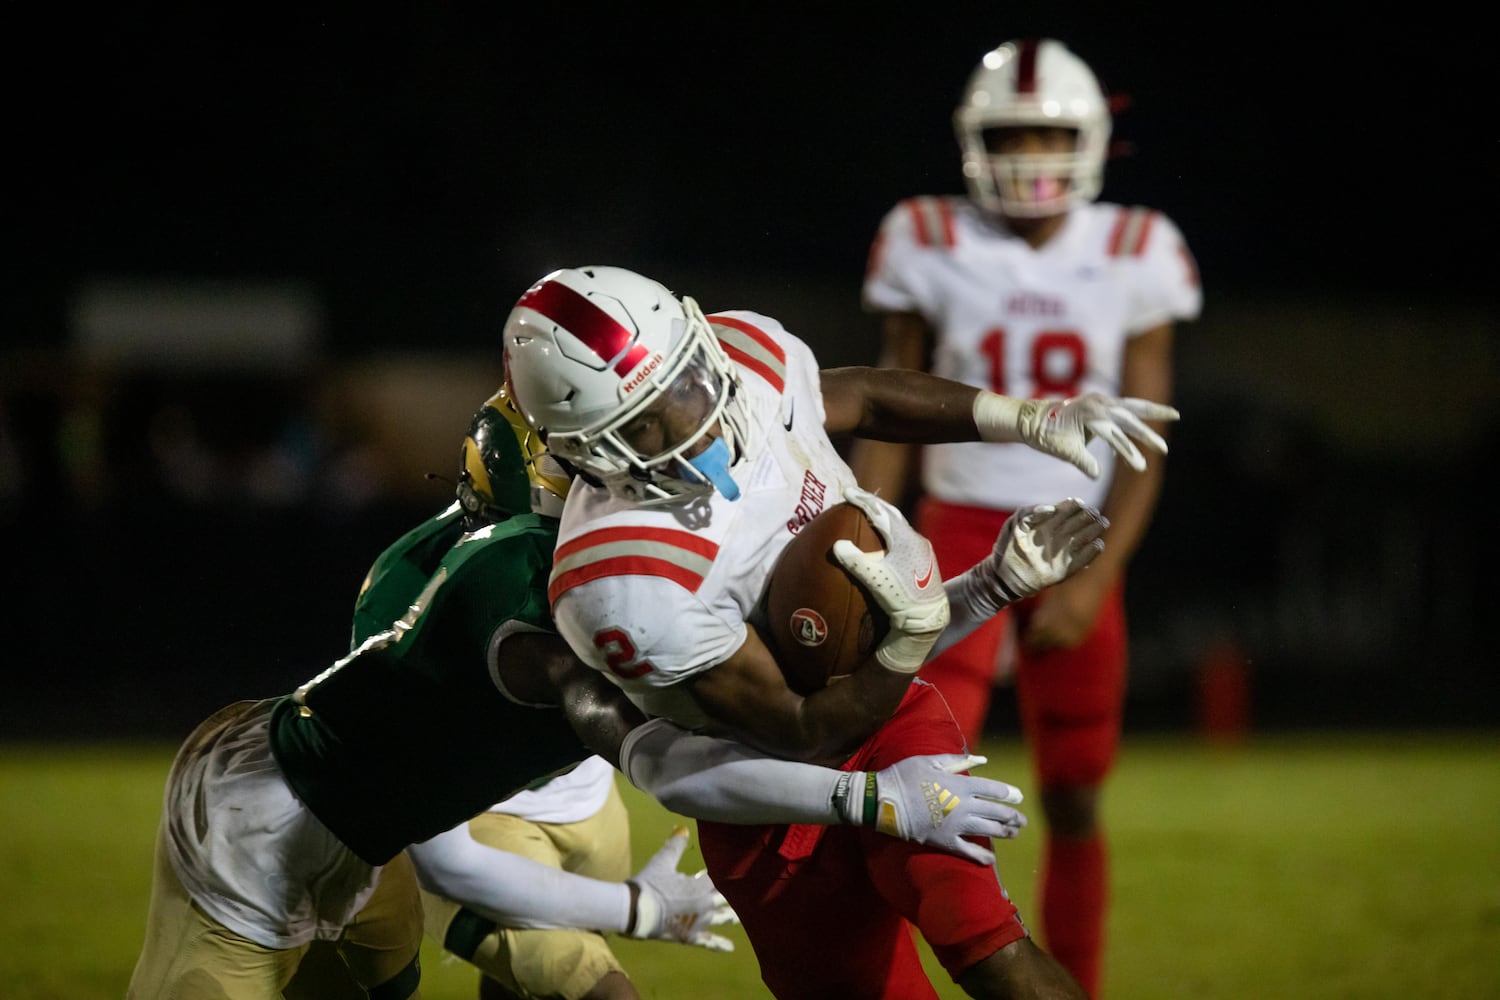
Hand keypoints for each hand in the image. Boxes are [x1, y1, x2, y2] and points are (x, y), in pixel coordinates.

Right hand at [627, 827, 738, 950]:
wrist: (636, 910)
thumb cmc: (650, 883)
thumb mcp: (663, 861)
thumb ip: (676, 846)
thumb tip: (684, 829)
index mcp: (701, 886)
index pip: (717, 877)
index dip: (721, 872)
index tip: (731, 867)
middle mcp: (705, 905)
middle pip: (724, 898)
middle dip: (733, 895)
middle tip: (747, 892)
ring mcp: (699, 922)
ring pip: (720, 918)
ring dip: (730, 916)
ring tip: (740, 916)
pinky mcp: (690, 937)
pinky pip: (708, 942)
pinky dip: (719, 944)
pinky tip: (730, 948)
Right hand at [832, 486, 949, 672]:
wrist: (929, 617)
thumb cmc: (901, 598)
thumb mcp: (874, 580)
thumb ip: (855, 561)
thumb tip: (837, 544)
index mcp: (904, 539)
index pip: (879, 513)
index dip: (862, 501)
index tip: (847, 492)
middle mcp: (915, 539)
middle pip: (892, 513)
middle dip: (873, 503)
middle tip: (856, 495)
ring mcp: (922, 548)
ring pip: (899, 524)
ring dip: (883, 515)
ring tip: (869, 510)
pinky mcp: (924, 558)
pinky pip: (904, 534)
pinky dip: (891, 528)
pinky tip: (884, 535)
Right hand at [834, 754, 1026, 865]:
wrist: (883, 800)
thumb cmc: (905, 775)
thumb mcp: (930, 761)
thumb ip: (957, 761)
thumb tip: (982, 759)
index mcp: (960, 785)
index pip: (992, 789)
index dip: (1007, 793)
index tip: (1018, 797)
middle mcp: (963, 806)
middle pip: (995, 812)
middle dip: (1012, 816)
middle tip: (1022, 820)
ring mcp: (955, 826)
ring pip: (987, 831)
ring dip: (1004, 833)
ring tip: (1013, 834)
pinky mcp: (944, 842)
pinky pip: (968, 852)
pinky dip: (981, 857)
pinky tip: (991, 860)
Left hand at [988, 498, 1106, 603]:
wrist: (1002, 575)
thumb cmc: (1007, 546)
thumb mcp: (1015, 524)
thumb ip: (1031, 512)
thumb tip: (1051, 508)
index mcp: (1050, 522)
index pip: (1068, 510)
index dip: (1075, 506)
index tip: (1079, 503)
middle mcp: (1060, 535)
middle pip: (1080, 522)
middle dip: (1089, 516)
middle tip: (1095, 513)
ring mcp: (1064, 552)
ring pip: (1085, 538)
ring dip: (1095, 531)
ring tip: (1102, 524)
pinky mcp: (1066, 570)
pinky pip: (1083, 560)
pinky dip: (1092, 553)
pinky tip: (1098, 544)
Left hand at [1014, 393, 1177, 478]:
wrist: (1031, 417)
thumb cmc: (1046, 434)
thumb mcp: (1063, 450)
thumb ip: (1082, 461)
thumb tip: (1097, 475)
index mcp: (1090, 414)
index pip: (1115, 437)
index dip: (1129, 453)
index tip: (1140, 468)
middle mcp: (1098, 404)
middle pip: (1130, 418)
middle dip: (1148, 434)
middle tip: (1164, 449)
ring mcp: (1100, 400)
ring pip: (1132, 406)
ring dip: (1153, 411)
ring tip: (1175, 415)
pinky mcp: (1101, 402)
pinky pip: (1123, 409)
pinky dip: (1135, 416)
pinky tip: (1146, 426)